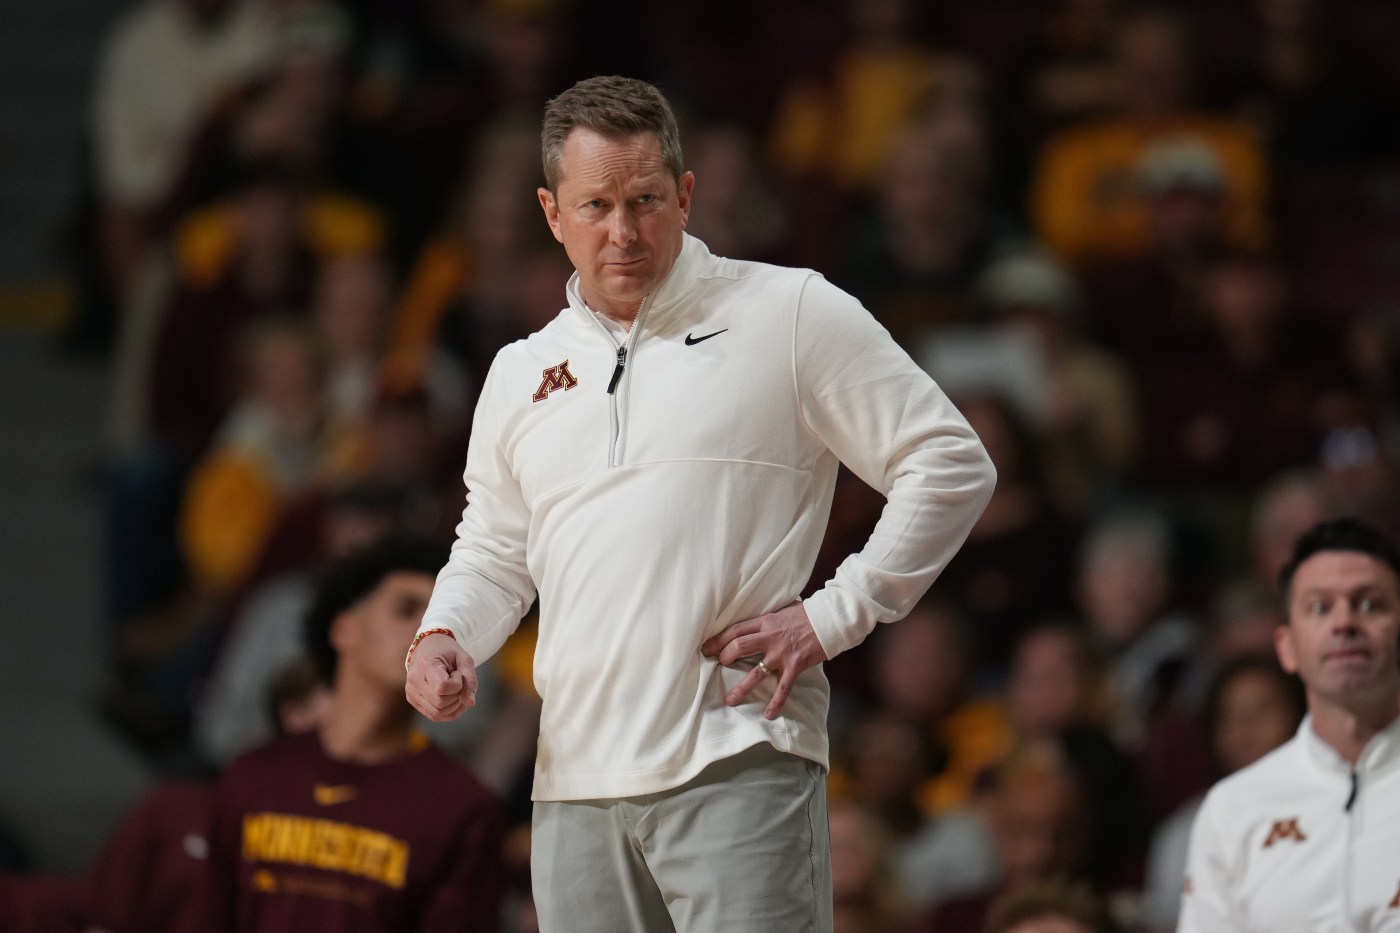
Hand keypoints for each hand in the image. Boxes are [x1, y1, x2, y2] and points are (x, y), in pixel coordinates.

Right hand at [405, 633, 478, 721]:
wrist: (428, 647)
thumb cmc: (447, 651)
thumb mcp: (464, 659)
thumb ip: (470, 679)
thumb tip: (470, 703)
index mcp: (425, 665)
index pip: (442, 687)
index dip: (457, 684)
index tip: (457, 673)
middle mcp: (414, 680)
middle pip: (440, 703)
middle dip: (456, 696)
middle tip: (457, 682)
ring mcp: (411, 692)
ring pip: (437, 714)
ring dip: (453, 706)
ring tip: (455, 691)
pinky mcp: (413, 700)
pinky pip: (433, 716)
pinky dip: (448, 713)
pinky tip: (455, 702)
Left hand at [700, 601, 827, 719]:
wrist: (830, 620)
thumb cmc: (806, 614)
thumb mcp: (782, 611)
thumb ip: (767, 620)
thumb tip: (754, 625)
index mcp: (765, 622)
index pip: (736, 630)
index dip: (718, 640)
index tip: (706, 648)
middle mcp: (770, 637)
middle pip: (739, 647)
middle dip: (724, 656)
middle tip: (716, 665)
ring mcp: (782, 653)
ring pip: (756, 672)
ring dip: (741, 688)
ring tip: (730, 700)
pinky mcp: (795, 666)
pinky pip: (782, 687)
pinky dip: (775, 702)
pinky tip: (768, 714)